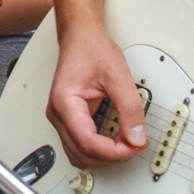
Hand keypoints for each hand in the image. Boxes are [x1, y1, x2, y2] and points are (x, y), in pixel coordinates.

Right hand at [46, 26, 149, 168]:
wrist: (81, 37)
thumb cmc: (92, 49)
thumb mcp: (118, 76)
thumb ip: (130, 108)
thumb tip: (136, 137)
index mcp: (65, 102)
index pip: (87, 143)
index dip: (114, 152)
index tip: (134, 146)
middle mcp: (58, 113)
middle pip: (82, 154)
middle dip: (111, 156)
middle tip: (134, 145)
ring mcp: (61, 118)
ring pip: (79, 155)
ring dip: (104, 156)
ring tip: (126, 144)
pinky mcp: (68, 119)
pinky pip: (81, 145)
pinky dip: (99, 149)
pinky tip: (115, 141)